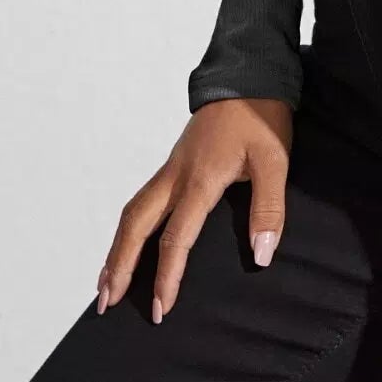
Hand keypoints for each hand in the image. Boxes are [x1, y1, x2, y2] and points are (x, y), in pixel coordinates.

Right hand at [95, 96, 292, 322]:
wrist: (249, 72)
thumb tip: (261, 255)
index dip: (167, 276)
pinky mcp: (175, 162)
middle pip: (135, 225)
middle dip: (119, 266)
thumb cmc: (262, 115)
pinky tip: (128, 242)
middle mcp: (176, 174)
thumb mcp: (275, 159)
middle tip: (106, 304)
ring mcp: (172, 166)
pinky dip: (128, 227)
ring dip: (117, 248)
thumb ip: (268, 208)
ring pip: (132, 211)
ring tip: (105, 283)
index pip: (175, 237)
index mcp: (200, 178)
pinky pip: (143, 199)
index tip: (162, 309)